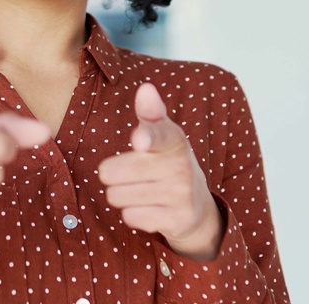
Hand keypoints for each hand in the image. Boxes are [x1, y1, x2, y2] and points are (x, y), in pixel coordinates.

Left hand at [98, 83, 222, 259]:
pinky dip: (133, 214)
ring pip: (117, 195)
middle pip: (113, 171)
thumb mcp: (162, 134)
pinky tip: (149, 209)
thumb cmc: (167, 161)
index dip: (146, 138)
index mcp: (174, 139)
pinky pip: (131, 217)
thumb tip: (146, 88)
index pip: (158, 135)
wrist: (196, 204)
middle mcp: (181, 165)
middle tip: (129, 174)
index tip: (139, 141)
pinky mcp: (178, 219)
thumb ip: (150, 112)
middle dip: (112, 175)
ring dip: (121, 195)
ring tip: (140, 191)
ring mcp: (181, 194)